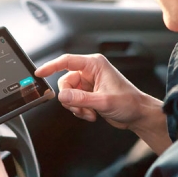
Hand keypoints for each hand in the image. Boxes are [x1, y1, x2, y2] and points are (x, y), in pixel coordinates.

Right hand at [35, 54, 171, 153]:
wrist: (138, 115)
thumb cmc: (129, 103)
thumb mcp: (103, 101)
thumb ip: (80, 98)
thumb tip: (61, 95)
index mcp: (94, 64)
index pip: (66, 61)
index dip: (51, 66)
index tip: (39, 73)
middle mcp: (90, 71)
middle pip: (65, 81)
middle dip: (70, 98)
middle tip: (80, 108)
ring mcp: (89, 83)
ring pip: (68, 93)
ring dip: (76, 106)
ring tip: (90, 112)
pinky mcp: (88, 94)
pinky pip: (73, 101)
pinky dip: (79, 110)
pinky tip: (92, 114)